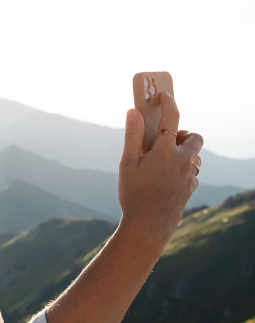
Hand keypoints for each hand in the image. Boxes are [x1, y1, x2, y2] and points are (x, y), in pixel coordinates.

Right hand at [118, 93, 202, 247]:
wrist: (148, 227)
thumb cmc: (133, 195)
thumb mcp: (127, 164)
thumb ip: (132, 136)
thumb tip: (133, 111)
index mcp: (165, 150)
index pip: (172, 116)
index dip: (168, 101)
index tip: (164, 95)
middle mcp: (182, 160)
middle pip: (195, 136)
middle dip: (184, 133)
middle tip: (169, 139)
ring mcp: (189, 175)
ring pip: (195, 155)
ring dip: (184, 152)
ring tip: (165, 160)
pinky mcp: (190, 188)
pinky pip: (192, 172)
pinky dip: (183, 169)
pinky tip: (167, 178)